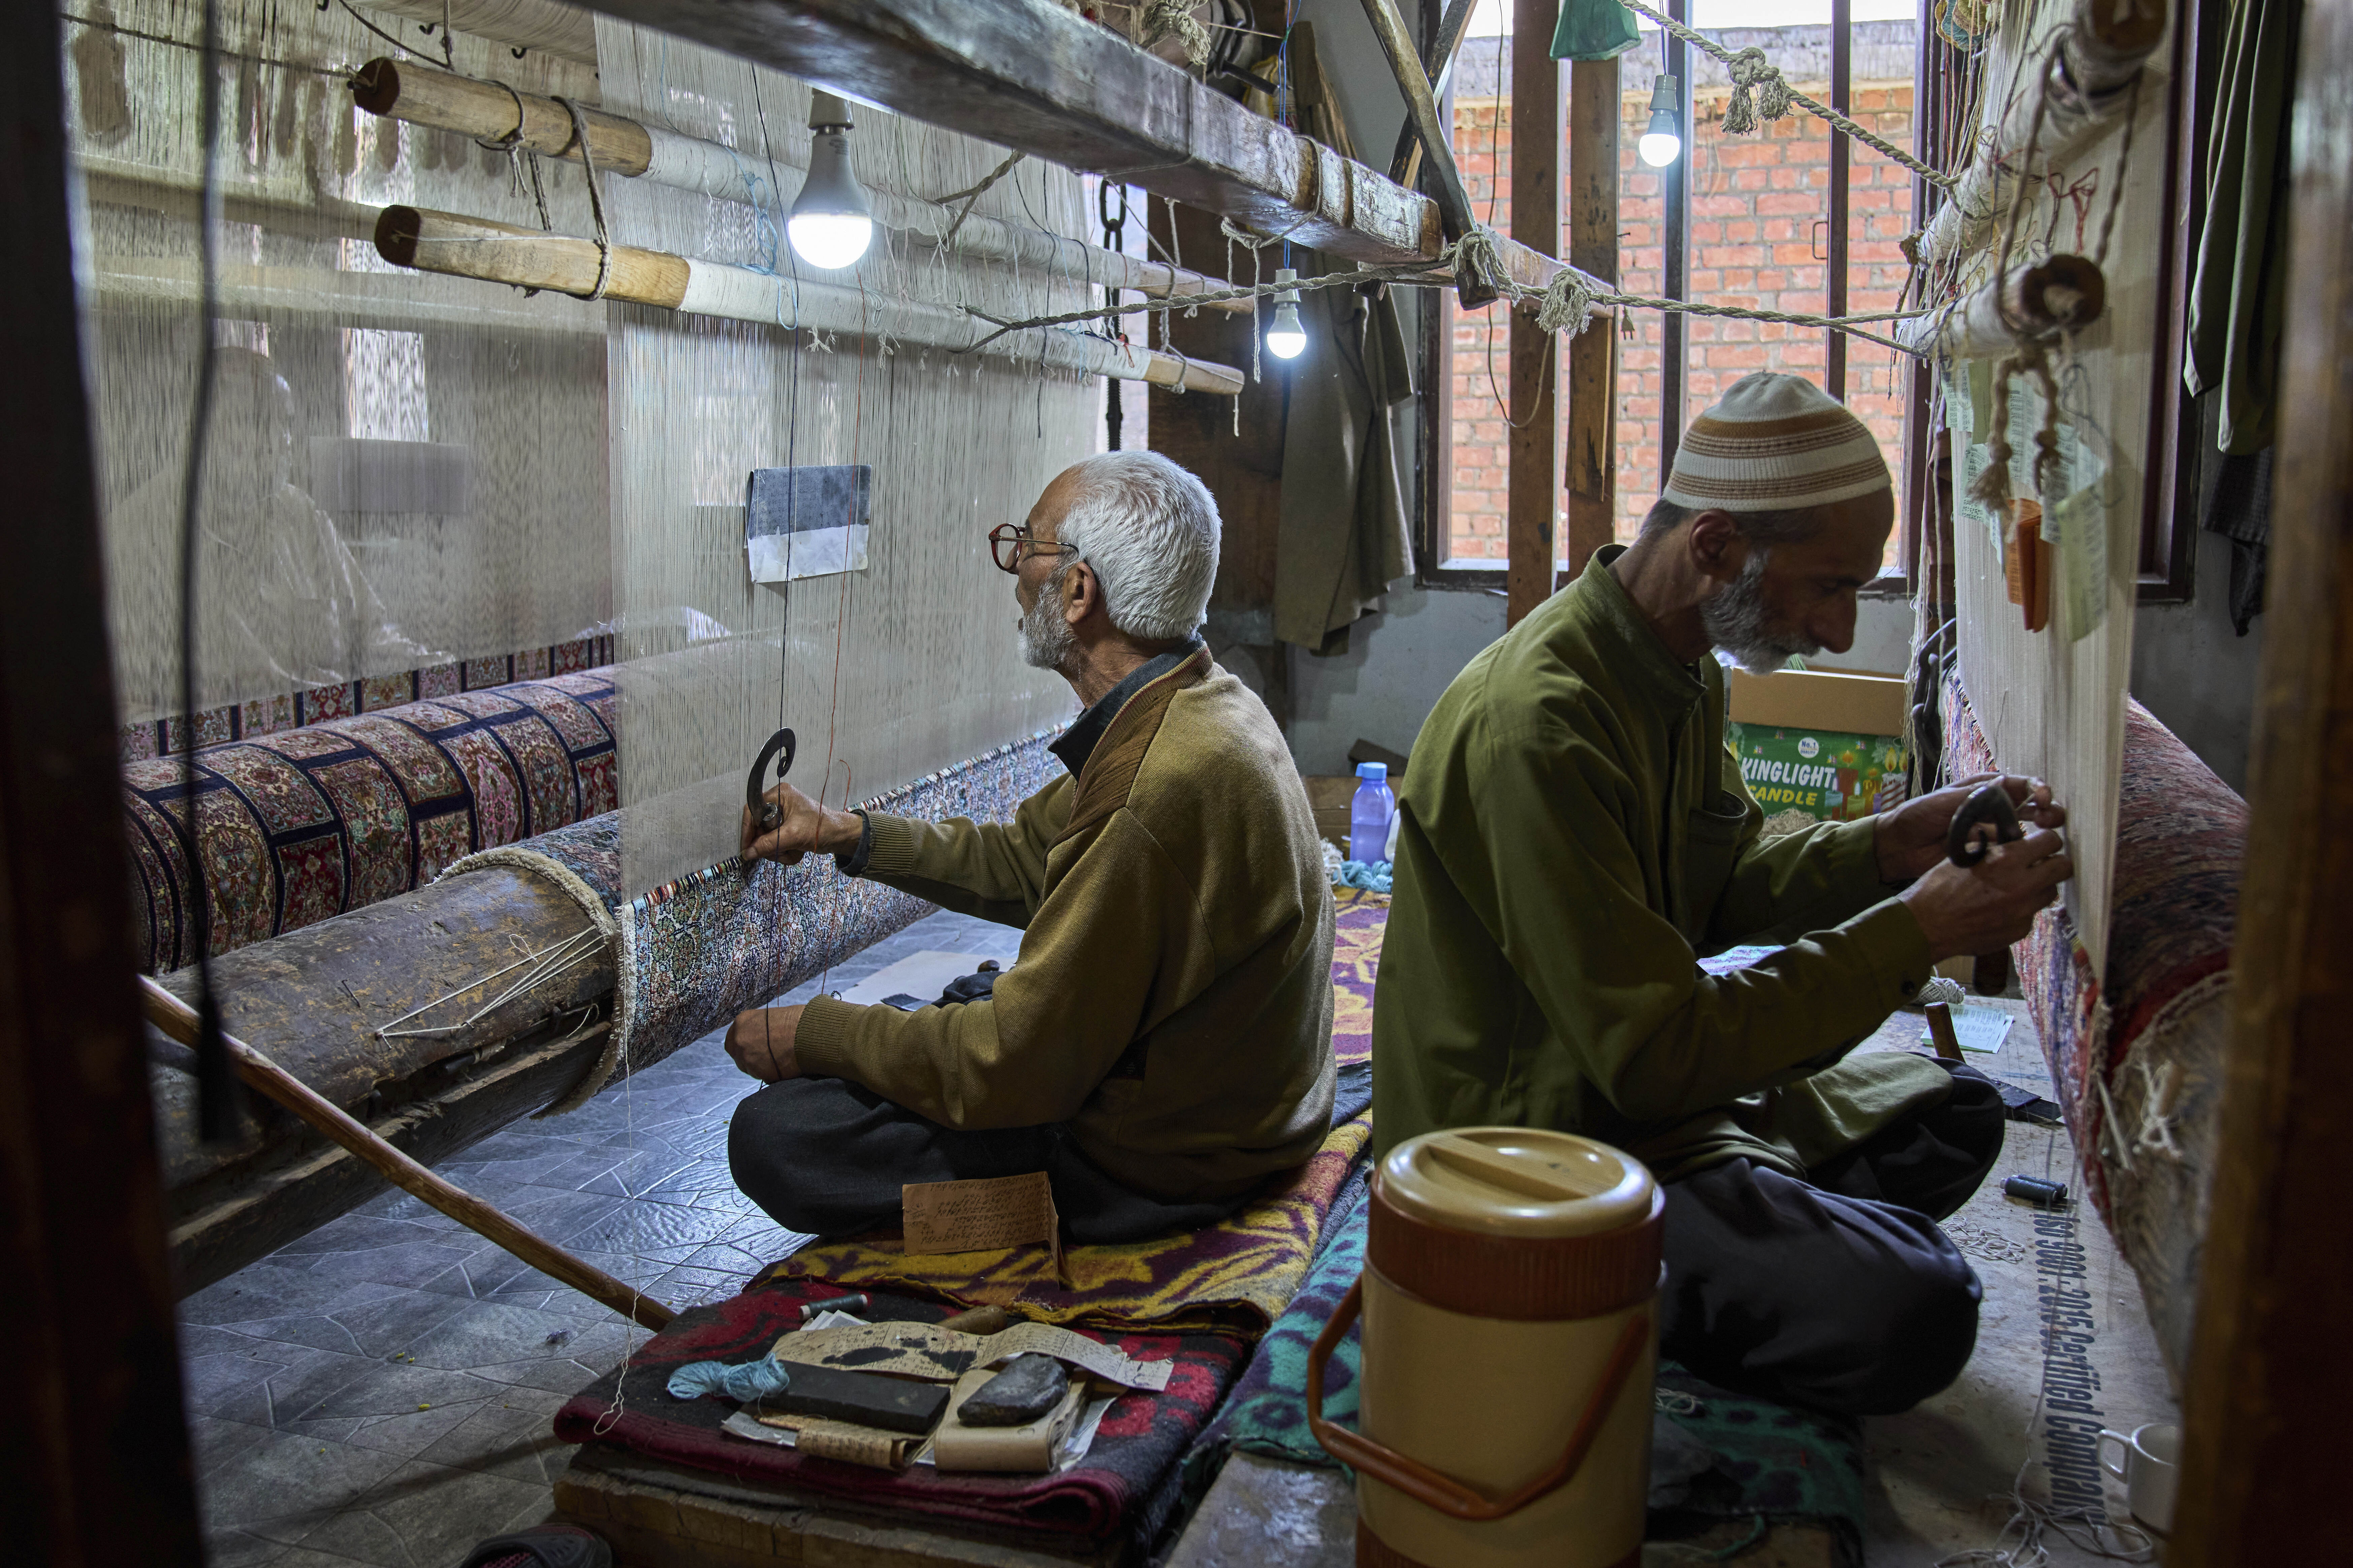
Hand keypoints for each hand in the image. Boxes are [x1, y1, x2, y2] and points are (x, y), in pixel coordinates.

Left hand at [725, 1006, 803, 1081]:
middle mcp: (740, 1040)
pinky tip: (785, 1065)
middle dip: (750, 1057)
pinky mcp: (760, 1074)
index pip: (732, 1039)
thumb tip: (760, 1038)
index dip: (743, 1045)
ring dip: (761, 1066)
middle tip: (766, 1055)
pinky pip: (764, 1077)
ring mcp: (748, 1059)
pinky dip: (773, 1074)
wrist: (809, 1033)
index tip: (753, 1047)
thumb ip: (759, 1028)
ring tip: (780, 1059)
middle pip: (738, 1055)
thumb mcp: (770, 1017)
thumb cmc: (796, 1020)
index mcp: (742, 1022)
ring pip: (750, 1068)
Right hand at [740, 780, 862, 866]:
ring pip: (766, 838)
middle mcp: (778, 803)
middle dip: (767, 844)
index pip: (752, 810)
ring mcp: (782, 817)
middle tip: (777, 853)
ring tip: (792, 853)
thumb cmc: (822, 828)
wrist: (841, 836)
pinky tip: (796, 852)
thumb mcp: (793, 835)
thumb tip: (748, 853)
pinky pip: (775, 843)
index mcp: (779, 795)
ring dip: (777, 851)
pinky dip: (783, 851)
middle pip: (758, 827)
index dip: (748, 830)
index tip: (747, 847)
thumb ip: (768, 843)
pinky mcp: (786, 828)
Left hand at [1875, 773, 2066, 883]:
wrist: (1899, 845)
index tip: (2044, 798)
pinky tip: (2026, 859)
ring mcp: (1992, 832)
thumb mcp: (1944, 801)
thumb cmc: (1917, 815)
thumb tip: (2006, 784)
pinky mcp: (1988, 854)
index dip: (2037, 789)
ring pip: (2025, 832)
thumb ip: (1974, 795)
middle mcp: (1994, 809)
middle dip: (2047, 812)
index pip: (2021, 785)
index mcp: (1986, 789)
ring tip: (2045, 840)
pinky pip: (2010, 854)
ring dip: (2038, 835)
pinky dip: (2020, 855)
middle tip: (2052, 820)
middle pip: (2032, 809)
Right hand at [1898, 828, 2073, 961]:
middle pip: (2063, 867)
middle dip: (2054, 862)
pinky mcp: (2019, 930)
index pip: (2051, 841)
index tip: (2039, 842)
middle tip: (2040, 863)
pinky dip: (2021, 909)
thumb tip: (2015, 844)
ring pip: (2050, 892)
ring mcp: (2023, 911)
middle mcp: (2022, 885)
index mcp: (2007, 860)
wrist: (1926, 926)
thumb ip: (1996, 850)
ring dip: (2039, 886)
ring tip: (2018, 886)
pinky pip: (2031, 914)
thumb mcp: (1965, 855)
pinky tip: (2000, 908)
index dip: (2046, 839)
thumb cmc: (1938, 887)